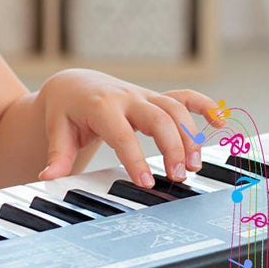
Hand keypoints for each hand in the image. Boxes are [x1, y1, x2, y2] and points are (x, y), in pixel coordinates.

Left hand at [35, 69, 224, 187]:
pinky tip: (220, 121)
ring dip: (189, 136)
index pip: (122, 134)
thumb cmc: (65, 110)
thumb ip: (57, 155)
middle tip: (178, 176)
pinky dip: (204, 106)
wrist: (73, 84)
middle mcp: (127, 98)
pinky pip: (184, 96)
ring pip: (175, 109)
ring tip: (193, 166)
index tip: (145, 182)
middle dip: (173, 146)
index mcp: (101, 106)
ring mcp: (144, 96)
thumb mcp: (56, 130)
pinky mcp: (155, 98)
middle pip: (158, 118)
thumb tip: (49, 178)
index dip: (135, 159)